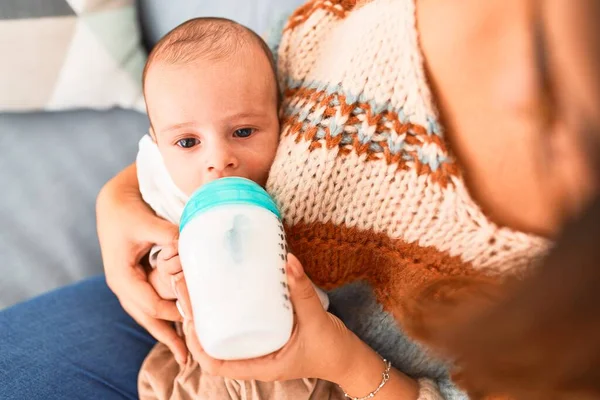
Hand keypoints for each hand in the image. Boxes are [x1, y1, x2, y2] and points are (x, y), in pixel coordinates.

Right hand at [96, 163, 186, 364]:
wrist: (113, 203)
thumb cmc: (128, 212)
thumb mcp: (144, 222)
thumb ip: (165, 234)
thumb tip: (186, 244)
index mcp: (121, 276)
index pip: (149, 304)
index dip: (172, 312)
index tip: (195, 319)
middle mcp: (122, 285)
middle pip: (146, 317)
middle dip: (166, 337)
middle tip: (187, 356)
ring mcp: (127, 284)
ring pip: (146, 314)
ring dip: (164, 331)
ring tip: (183, 352)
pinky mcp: (135, 280)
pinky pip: (149, 303)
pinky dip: (162, 316)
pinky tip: (177, 327)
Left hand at [180, 254, 356, 382]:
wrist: (349, 357)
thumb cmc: (332, 348)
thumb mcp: (316, 320)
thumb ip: (302, 291)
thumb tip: (288, 259)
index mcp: (261, 365)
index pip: (215, 364)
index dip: (196, 342)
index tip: (189, 315)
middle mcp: (255, 358)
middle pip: (213, 343)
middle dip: (194, 318)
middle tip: (184, 286)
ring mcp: (260, 346)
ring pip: (224, 333)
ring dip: (207, 312)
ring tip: (196, 283)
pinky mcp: (267, 333)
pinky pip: (240, 324)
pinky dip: (228, 309)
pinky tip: (224, 288)